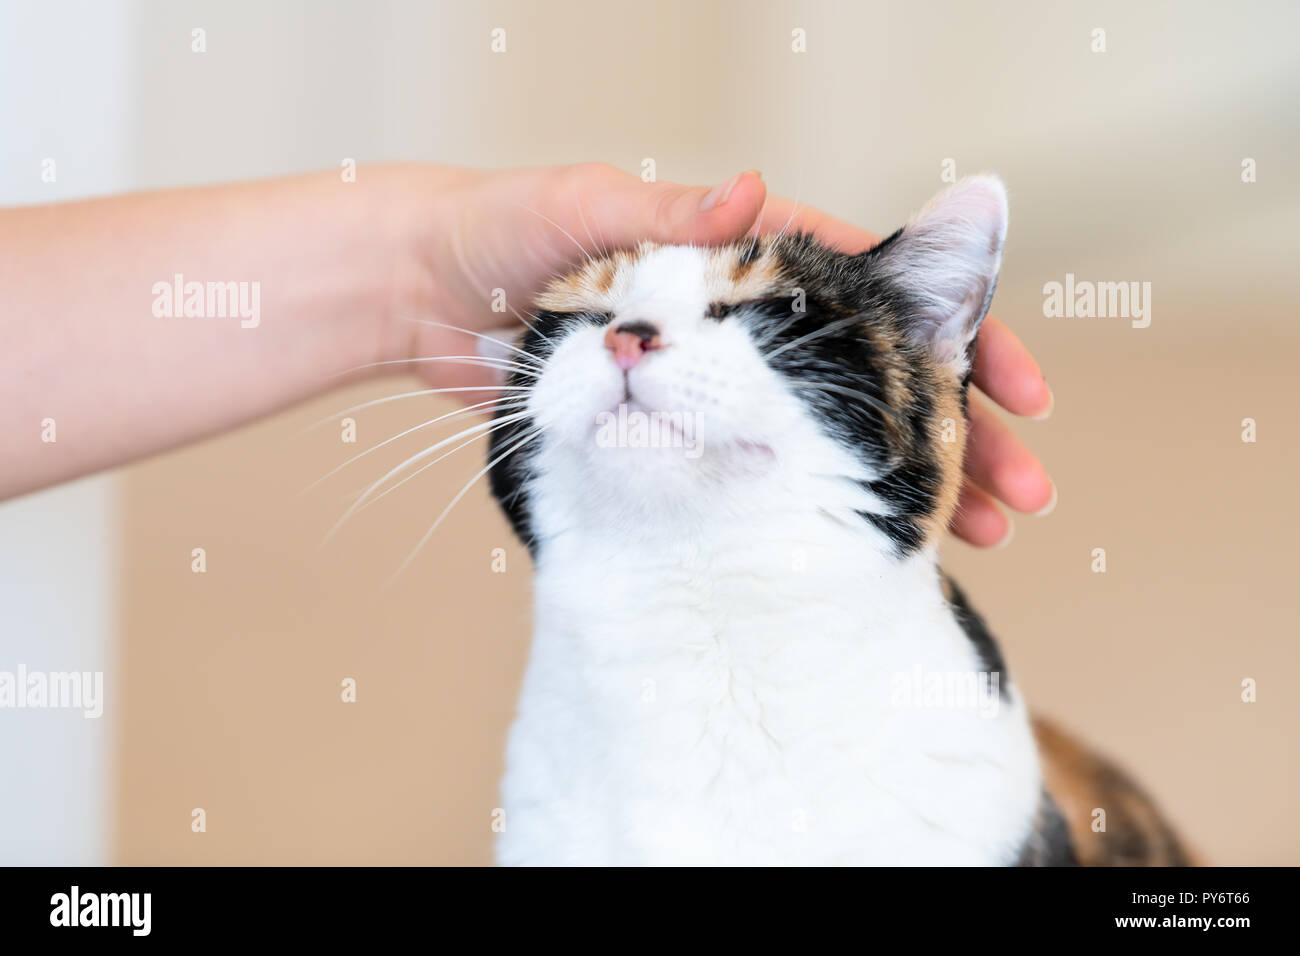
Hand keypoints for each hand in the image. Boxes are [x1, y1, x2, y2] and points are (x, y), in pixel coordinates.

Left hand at [397, 163, 1052, 546]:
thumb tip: (749, 191)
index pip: (877, 289)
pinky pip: (774, 470)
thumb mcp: (581, 212)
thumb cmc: (497, 234)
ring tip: (976, 533)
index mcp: (745, 254)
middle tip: (1018, 490)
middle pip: (882, 370)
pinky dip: (830, 504)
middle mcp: (748, 317)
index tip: (1012, 384)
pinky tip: (879, 541)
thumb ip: (664, 214)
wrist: (424, 294)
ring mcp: (723, 378)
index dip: (953, 335)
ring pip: (844, 429)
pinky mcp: (683, 428)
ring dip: (916, 478)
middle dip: (959, 426)